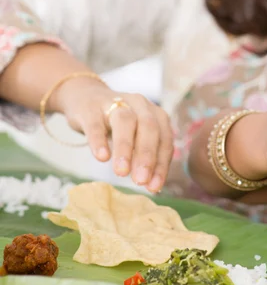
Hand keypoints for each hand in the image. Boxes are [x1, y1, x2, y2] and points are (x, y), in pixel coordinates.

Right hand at [53, 77, 173, 192]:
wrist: (85, 97)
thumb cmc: (116, 125)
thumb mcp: (134, 138)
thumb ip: (142, 157)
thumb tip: (151, 185)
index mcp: (155, 113)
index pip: (164, 139)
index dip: (161, 164)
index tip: (155, 187)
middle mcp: (140, 104)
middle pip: (148, 128)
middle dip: (147, 156)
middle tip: (141, 181)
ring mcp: (115, 103)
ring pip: (124, 122)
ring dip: (125, 148)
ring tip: (121, 173)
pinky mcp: (91, 108)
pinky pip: (95, 124)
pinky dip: (99, 140)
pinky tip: (101, 157)